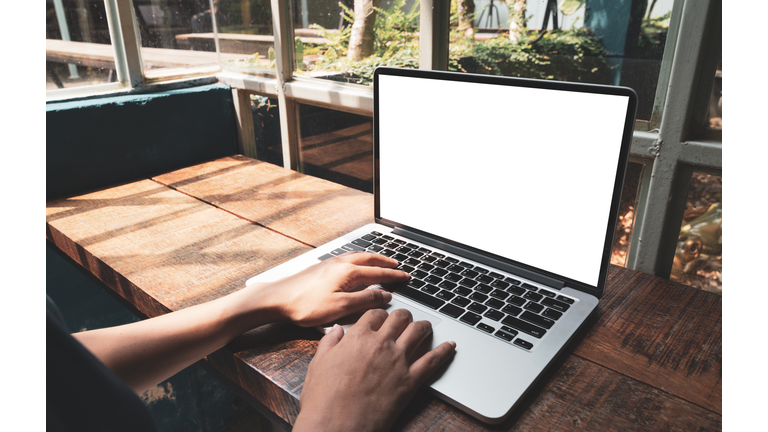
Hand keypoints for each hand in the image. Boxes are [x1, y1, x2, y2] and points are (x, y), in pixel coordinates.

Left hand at [253, 252, 409, 326]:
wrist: (276, 299)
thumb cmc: (305, 306)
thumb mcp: (340, 308)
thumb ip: (364, 301)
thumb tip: (384, 296)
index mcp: (348, 272)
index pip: (378, 273)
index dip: (394, 276)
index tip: (406, 277)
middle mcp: (340, 264)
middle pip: (369, 259)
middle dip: (385, 263)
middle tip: (398, 266)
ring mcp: (330, 264)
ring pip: (357, 257)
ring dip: (372, 259)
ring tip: (381, 262)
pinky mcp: (321, 267)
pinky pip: (347, 259)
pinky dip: (359, 260)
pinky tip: (355, 265)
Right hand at [294, 309, 456, 431]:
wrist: (335, 427)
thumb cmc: (323, 400)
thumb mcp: (318, 365)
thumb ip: (329, 343)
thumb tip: (336, 331)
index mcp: (357, 337)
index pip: (375, 314)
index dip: (380, 315)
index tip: (382, 319)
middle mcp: (380, 344)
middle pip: (400, 317)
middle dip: (403, 316)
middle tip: (405, 320)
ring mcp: (397, 361)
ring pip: (419, 331)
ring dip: (423, 327)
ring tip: (425, 328)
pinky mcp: (410, 381)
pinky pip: (433, 360)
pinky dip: (445, 351)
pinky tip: (450, 346)